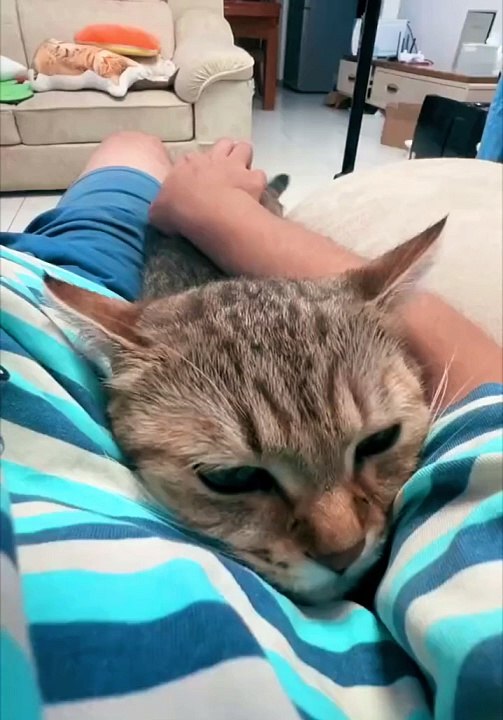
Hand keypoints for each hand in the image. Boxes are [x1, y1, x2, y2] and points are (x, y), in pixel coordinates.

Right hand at [149, 139, 266, 235]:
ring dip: (244, 159)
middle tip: (224, 171)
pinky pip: (259, 176)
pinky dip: (257, 184)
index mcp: (187, 164)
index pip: (191, 158)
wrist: (204, 212)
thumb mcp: (159, 211)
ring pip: (243, 148)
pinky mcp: (252, 178)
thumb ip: (162, 206)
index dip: (196, 168)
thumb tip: (161, 212)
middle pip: (222, 144)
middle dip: (225, 154)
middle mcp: (211, 158)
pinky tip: (255, 194)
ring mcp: (234, 165)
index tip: (197, 181)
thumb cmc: (177, 211)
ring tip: (243, 174)